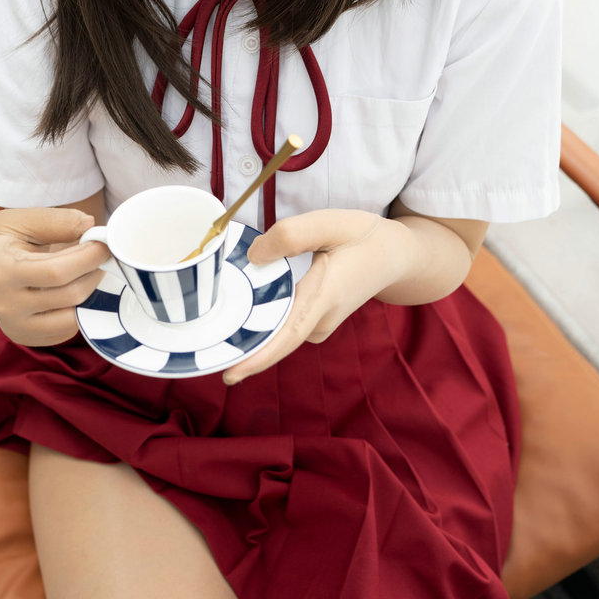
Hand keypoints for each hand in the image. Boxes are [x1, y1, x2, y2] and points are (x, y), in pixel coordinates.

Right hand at [0, 207, 108, 346]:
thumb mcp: (25, 219)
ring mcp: (15, 326)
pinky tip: (73, 289)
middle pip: (70, 295)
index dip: (88, 258)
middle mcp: (6, 306)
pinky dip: (77, 310)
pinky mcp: (25, 338)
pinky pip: (66, 331)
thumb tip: (89, 225)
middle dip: (94, 272)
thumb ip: (57, 221)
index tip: (105, 244)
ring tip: (88, 272)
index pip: (57, 272)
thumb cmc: (7, 236)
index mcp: (3, 272)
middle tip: (101, 256)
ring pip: (72, 318)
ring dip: (89, 293)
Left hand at [222, 209, 406, 384]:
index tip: (230, 374)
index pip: (287, 335)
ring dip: (249, 327)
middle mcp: (321, 319)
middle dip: (239, 343)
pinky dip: (262, 319)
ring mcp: (319, 325)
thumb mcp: (330, 223)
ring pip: (277, 332)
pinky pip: (283, 326)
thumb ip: (291, 236)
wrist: (395, 255)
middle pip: (274, 340)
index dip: (258, 358)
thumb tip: (254, 257)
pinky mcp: (315, 323)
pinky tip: (242, 306)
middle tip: (202, 340)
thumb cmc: (363, 237)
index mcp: (324, 296)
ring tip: (217, 318)